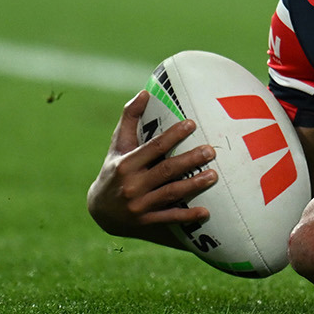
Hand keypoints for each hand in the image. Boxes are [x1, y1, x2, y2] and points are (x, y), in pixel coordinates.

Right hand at [87, 90, 217, 242]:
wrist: (99, 209)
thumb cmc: (115, 168)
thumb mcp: (118, 145)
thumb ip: (130, 118)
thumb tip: (145, 92)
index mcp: (126, 163)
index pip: (153, 147)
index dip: (173, 135)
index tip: (192, 124)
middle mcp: (131, 185)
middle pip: (165, 170)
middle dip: (189, 160)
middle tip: (211, 151)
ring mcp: (138, 205)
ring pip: (170, 193)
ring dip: (193, 185)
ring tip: (214, 176)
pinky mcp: (145, 221)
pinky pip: (169, 218)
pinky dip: (187, 216)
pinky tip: (206, 212)